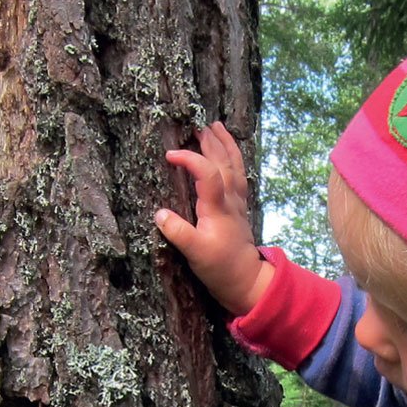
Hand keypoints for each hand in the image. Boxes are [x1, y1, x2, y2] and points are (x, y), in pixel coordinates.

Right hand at [156, 122, 273, 314]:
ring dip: (226, 145)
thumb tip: (159, 214)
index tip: (169, 155)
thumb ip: (177, 232)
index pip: (207, 174)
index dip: (190, 159)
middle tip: (198, 125)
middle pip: (224, 163)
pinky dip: (234, 160)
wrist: (246, 280)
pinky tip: (228, 153)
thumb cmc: (220, 267)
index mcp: (218, 208)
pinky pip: (239, 176)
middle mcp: (230, 201)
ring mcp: (237, 203)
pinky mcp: (239, 209)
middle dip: (212, 143)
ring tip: (217, 127)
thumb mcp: (194, 253)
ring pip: (235, 167)